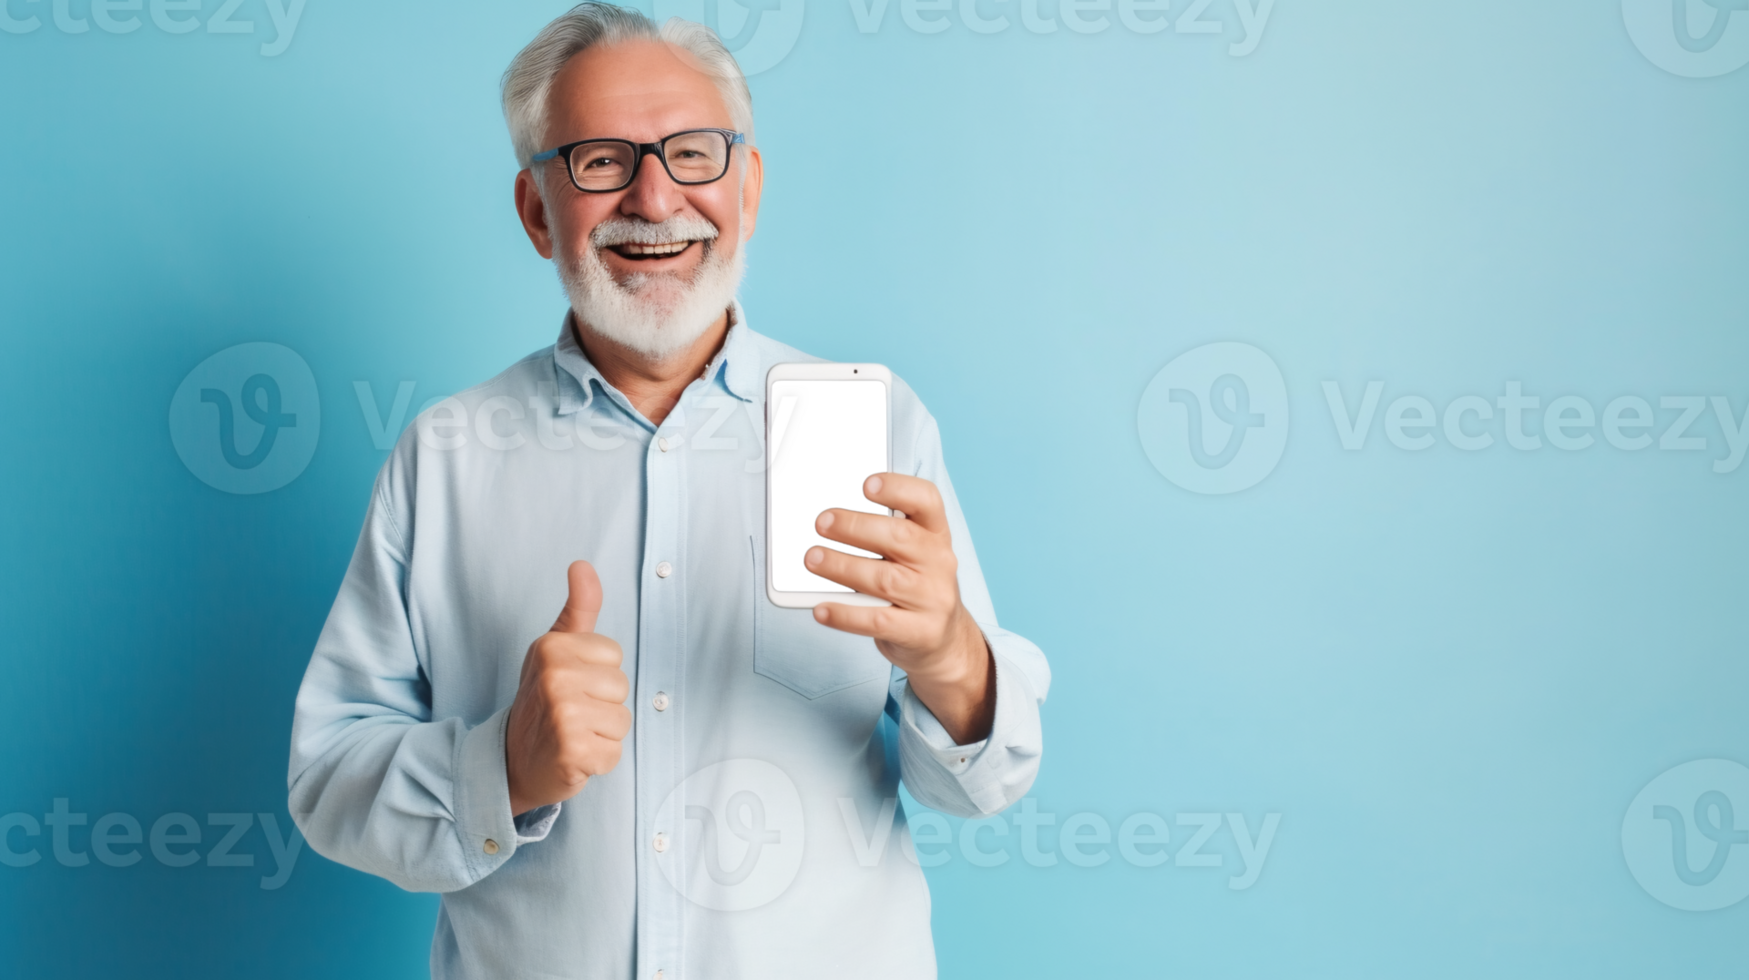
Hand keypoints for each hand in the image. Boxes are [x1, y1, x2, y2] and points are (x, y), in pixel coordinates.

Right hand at [505, 561, 631, 815]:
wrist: (511, 761)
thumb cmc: (542, 701)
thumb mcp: (555, 649)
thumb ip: (577, 608)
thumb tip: (582, 565)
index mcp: (552, 647)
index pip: (615, 655)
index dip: (598, 674)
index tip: (571, 685)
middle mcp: (555, 676)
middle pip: (621, 687)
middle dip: (603, 705)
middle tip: (571, 714)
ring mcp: (564, 714)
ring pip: (622, 721)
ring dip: (601, 734)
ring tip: (573, 734)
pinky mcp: (573, 750)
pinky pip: (614, 753)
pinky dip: (598, 761)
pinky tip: (573, 756)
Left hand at [806, 473, 994, 744]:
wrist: (943, 640)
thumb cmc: (915, 586)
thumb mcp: (910, 553)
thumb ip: (881, 532)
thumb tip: (830, 518)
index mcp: (936, 534)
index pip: (927, 501)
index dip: (899, 489)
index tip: (868, 484)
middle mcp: (939, 563)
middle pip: (901, 538)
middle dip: (857, 527)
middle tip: (822, 521)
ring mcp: (932, 599)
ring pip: (886, 580)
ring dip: (844, 567)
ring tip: (812, 558)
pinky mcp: (920, 632)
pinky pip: (878, 622)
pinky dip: (845, 614)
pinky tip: (821, 608)